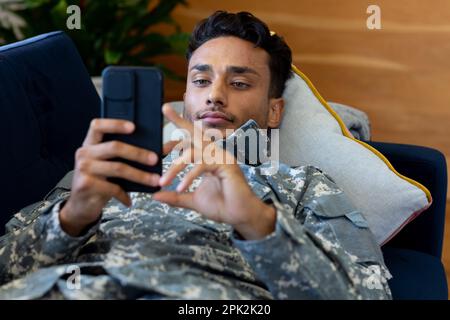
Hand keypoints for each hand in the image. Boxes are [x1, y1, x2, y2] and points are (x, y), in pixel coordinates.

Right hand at [60, 119, 160, 235]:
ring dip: (139, 175)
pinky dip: (124, 194)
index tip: (134, 127)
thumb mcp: (112, 164)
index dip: (115, 124)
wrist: (80, 205)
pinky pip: (112, 187)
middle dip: (138, 153)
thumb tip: (165, 148)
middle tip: (154, 159)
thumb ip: (132, 154)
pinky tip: (129, 200)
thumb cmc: (100, 181)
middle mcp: (84, 153)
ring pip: (118, 168)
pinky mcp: (86, 185)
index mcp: (90, 144)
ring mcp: (84, 169)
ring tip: (154, 181)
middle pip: (114, 147)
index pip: (98, 126)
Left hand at [153, 104, 275, 239]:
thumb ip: (175, 196)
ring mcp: (222, 156)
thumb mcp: (192, 200)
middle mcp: (215, 153)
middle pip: (195, 134)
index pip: (190, 143)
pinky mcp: (226, 163)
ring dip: (175, 167)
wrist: (239, 216)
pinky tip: (180, 187)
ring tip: (162, 181)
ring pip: (193, 153)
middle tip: (164, 108)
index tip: (159, 145)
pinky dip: (189, 176)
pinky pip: (203, 164)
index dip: (175, 140)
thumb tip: (155, 195)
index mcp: (208, 158)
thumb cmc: (221, 206)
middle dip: (179, 121)